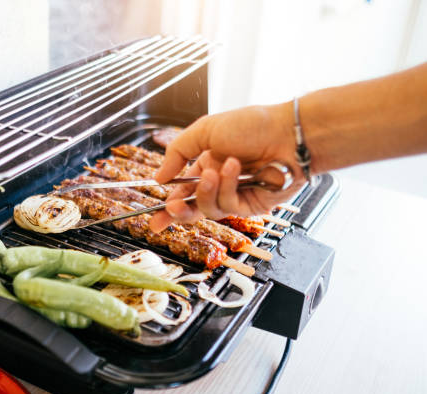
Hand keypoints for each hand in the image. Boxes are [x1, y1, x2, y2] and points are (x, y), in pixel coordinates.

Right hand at [149, 103, 306, 232]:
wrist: (287, 133)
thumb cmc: (252, 125)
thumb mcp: (204, 130)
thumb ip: (176, 153)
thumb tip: (158, 177)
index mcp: (207, 165)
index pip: (183, 192)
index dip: (169, 207)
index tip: (155, 219)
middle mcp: (220, 183)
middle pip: (193, 208)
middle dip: (180, 211)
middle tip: (172, 208)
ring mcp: (236, 195)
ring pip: (209, 209)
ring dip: (207, 190)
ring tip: (215, 170)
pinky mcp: (251, 206)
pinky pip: (229, 206)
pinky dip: (228, 188)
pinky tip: (235, 169)